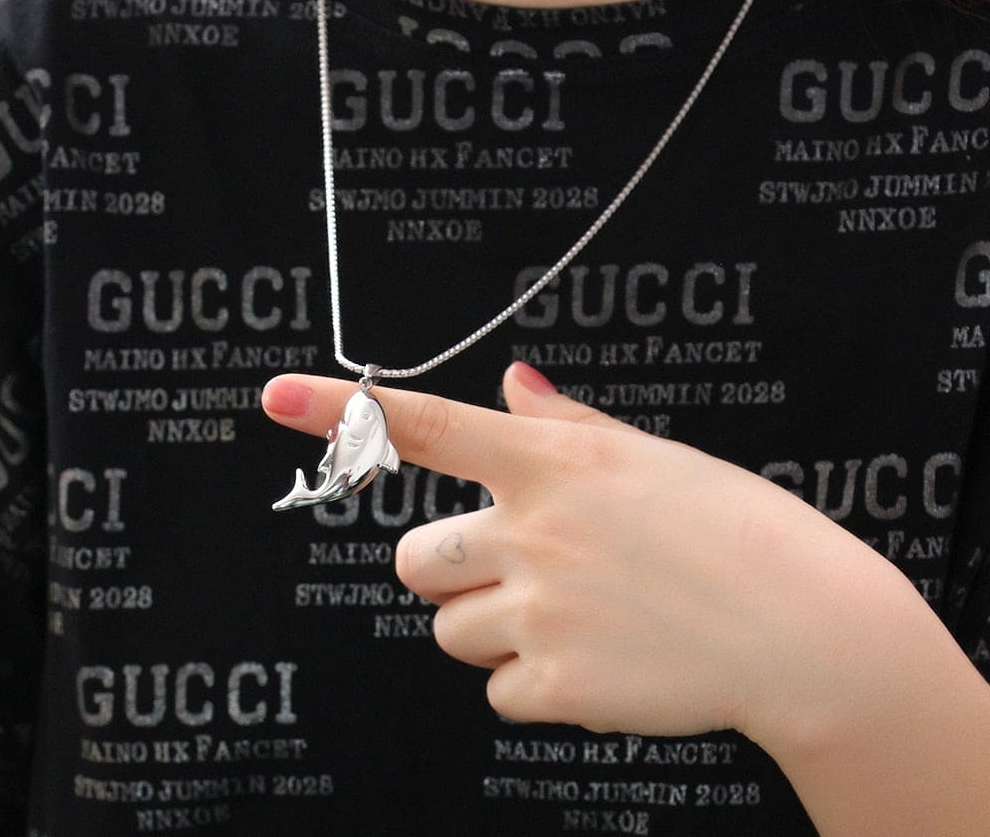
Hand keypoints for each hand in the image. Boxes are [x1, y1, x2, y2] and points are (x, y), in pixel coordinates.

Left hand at [262, 363, 920, 746]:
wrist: (800, 627)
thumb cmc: (733, 526)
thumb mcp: (649, 455)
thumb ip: (564, 423)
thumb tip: (513, 381)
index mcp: (553, 463)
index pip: (427, 426)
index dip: (341, 408)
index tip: (273, 396)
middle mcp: (531, 532)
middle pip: (413, 564)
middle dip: (446, 573)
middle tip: (512, 573)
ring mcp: (539, 612)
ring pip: (454, 631)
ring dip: (494, 628)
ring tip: (574, 621)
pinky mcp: (556, 687)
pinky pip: (500, 692)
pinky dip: (535, 684)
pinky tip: (598, 662)